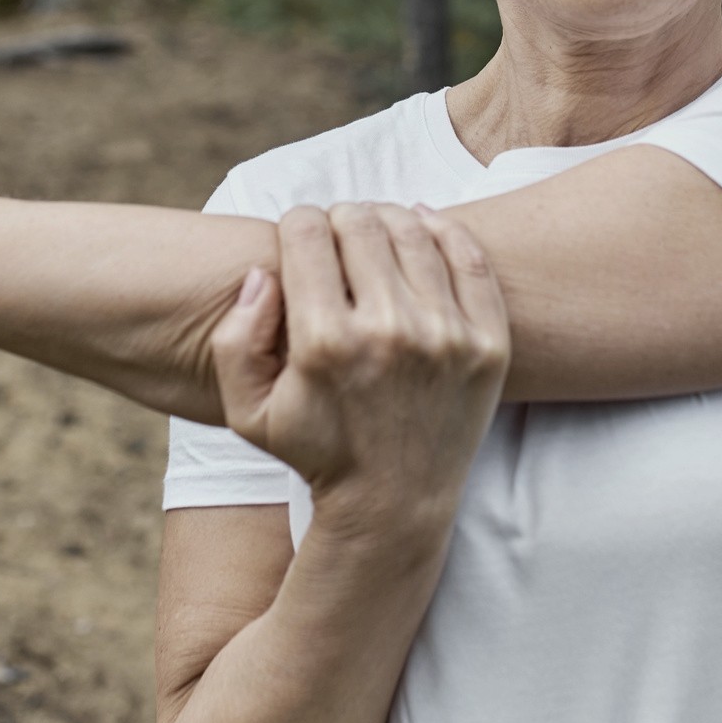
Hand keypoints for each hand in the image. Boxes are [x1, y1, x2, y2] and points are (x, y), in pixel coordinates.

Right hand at [209, 203, 510, 535]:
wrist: (395, 503)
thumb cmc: (316, 449)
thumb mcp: (248, 410)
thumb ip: (234, 339)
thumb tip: (260, 274)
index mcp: (325, 342)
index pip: (306, 232)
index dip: (296, 224)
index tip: (300, 238)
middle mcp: (389, 332)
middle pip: (360, 223)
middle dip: (339, 218)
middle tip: (337, 235)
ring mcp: (446, 335)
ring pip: (412, 230)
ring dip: (387, 220)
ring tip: (375, 234)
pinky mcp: (487, 342)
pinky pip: (469, 256)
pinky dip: (442, 230)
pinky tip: (422, 228)